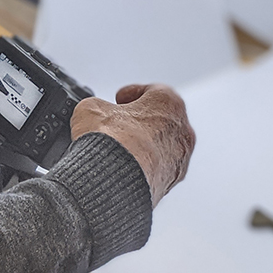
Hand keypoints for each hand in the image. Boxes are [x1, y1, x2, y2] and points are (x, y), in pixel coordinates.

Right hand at [70, 84, 194, 206]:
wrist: (114, 180)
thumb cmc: (112, 142)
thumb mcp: (91, 108)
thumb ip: (98, 106)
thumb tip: (95, 115)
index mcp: (169, 102)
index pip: (153, 90)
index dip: (131, 93)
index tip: (118, 99)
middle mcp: (182, 130)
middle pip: (161, 120)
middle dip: (138, 121)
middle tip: (116, 125)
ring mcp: (180, 159)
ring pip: (161, 146)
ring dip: (141, 146)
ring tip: (115, 150)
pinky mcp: (170, 182)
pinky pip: (156, 169)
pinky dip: (142, 166)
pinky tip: (121, 168)